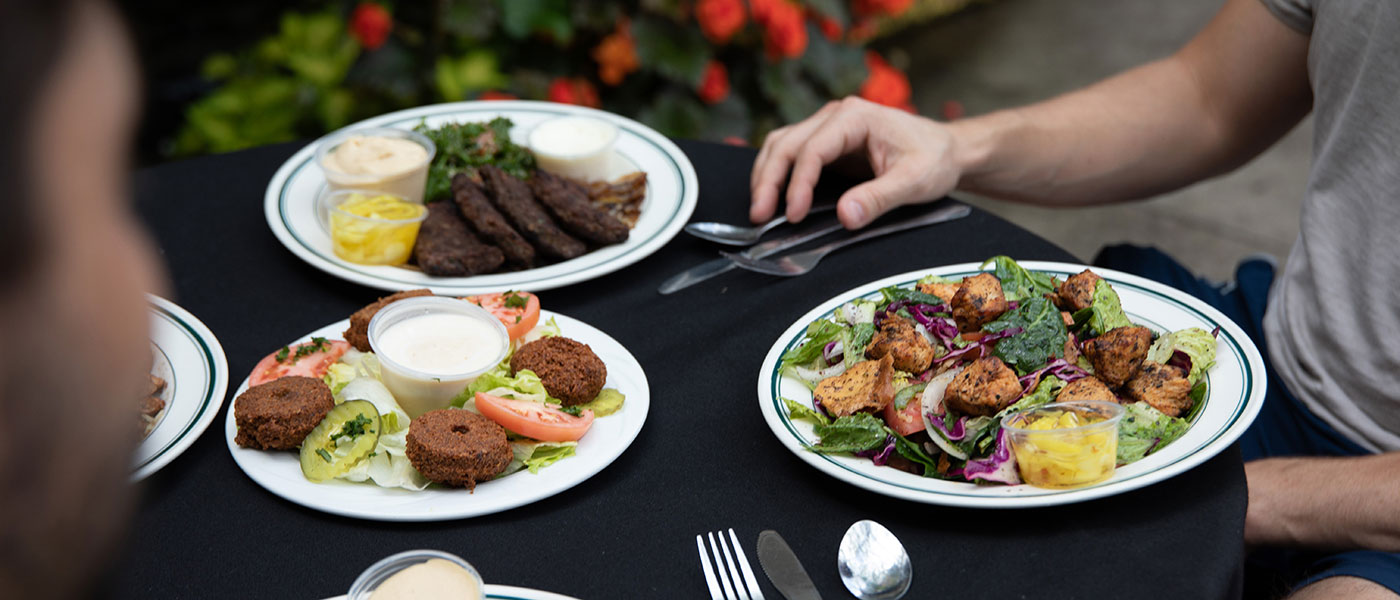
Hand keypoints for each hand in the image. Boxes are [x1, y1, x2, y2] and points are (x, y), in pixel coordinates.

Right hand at [749, 96, 961, 228]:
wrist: (946, 150)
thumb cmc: (934, 160)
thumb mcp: (915, 181)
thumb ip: (880, 198)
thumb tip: (845, 215)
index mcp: (855, 117)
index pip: (812, 149)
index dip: (798, 183)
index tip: (794, 214)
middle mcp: (836, 116)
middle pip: (786, 144)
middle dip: (769, 180)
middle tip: (759, 216)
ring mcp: (828, 127)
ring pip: (781, 145)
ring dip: (766, 176)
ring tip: (759, 210)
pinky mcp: (827, 143)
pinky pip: (791, 154)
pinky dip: (776, 175)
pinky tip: (772, 198)